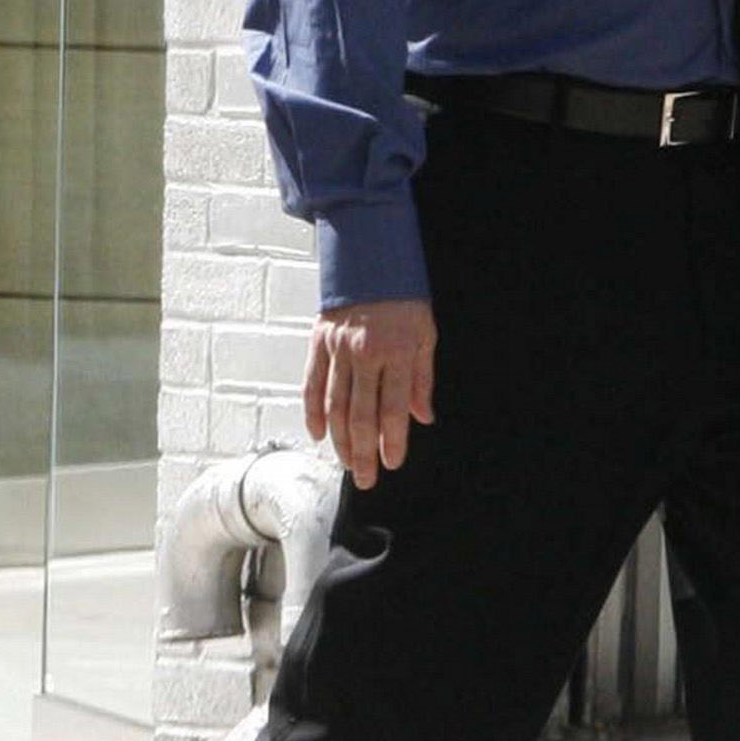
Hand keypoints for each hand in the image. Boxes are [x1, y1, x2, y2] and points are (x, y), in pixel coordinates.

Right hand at [304, 298, 436, 487]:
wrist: (370, 261)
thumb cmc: (405, 300)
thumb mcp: (427, 335)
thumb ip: (423, 379)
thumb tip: (423, 417)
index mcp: (397, 353)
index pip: (393, 408)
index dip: (393, 439)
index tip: (393, 463)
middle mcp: (364, 355)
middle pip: (361, 414)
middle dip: (364, 451)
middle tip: (367, 479)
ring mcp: (337, 351)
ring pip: (335, 406)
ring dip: (340, 439)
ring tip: (347, 464)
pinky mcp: (317, 345)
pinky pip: (312, 385)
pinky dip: (313, 412)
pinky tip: (318, 435)